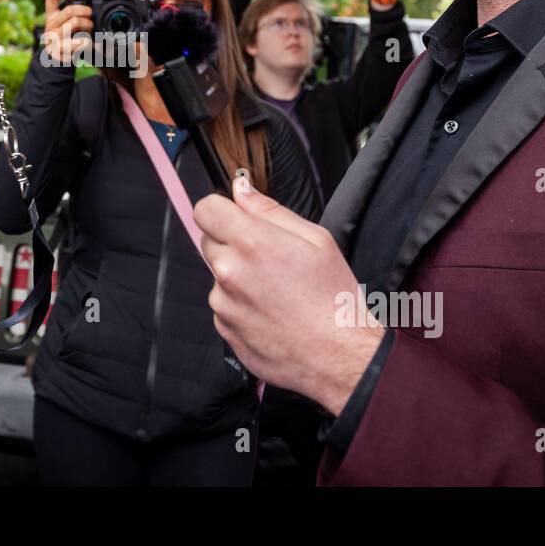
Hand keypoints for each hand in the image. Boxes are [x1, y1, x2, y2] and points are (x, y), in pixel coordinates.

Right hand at [41, 0, 92, 64]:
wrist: (59, 61)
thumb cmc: (68, 39)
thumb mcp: (68, 24)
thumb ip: (74, 13)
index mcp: (51, 15)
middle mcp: (50, 25)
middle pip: (69, 10)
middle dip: (85, 10)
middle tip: (90, 15)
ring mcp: (52, 38)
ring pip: (73, 23)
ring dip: (87, 25)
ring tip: (90, 30)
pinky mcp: (57, 51)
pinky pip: (78, 42)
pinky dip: (87, 42)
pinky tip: (88, 44)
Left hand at [195, 178, 383, 414]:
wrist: (339, 356)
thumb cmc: (334, 297)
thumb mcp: (316, 240)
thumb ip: (269, 210)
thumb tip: (241, 189)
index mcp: (251, 243)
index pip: (205, 209)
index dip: (221, 210)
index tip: (236, 218)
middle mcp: (228, 272)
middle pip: (208, 241)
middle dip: (231, 242)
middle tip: (268, 258)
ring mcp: (223, 305)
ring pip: (218, 276)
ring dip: (237, 277)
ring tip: (276, 292)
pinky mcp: (224, 330)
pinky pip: (224, 307)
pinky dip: (241, 306)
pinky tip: (271, 313)